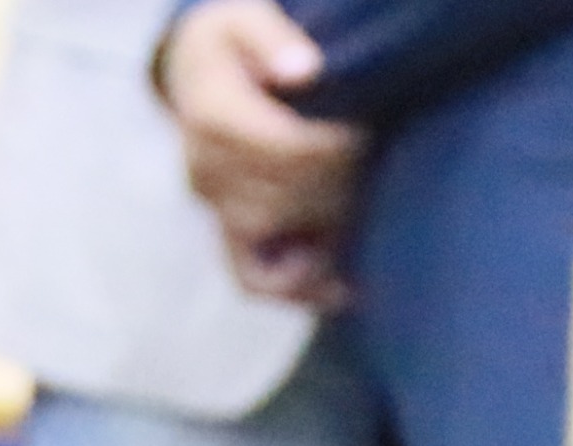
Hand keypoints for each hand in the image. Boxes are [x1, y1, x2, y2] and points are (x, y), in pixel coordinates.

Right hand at [161, 0, 366, 310]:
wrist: (197, 74)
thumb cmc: (235, 43)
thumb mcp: (246, 19)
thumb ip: (272, 39)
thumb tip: (303, 70)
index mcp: (212, 118)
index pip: (283, 151)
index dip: (333, 149)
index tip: (366, 134)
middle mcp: (205, 172)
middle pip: (283, 202)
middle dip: (338, 187)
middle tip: (375, 166)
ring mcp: (215, 210)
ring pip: (274, 241)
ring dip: (328, 228)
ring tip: (368, 210)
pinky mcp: (227, 233)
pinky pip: (255, 280)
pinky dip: (301, 290)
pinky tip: (348, 289)